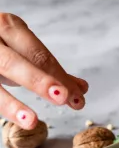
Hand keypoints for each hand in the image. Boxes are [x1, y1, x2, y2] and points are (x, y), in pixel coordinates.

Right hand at [0, 13, 87, 129]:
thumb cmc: (0, 47)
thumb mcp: (22, 51)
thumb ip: (50, 70)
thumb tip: (81, 89)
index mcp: (7, 26)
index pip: (38, 55)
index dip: (59, 77)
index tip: (78, 97)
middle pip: (13, 63)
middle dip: (39, 81)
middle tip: (63, 98)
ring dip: (11, 104)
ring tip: (32, 121)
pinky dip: (2, 107)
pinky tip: (18, 120)